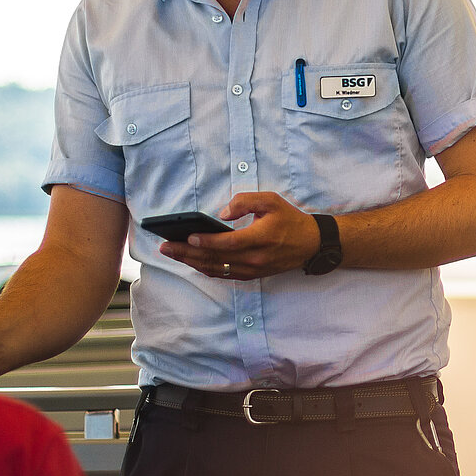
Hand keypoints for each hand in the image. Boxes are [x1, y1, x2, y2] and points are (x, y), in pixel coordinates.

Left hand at [160, 192, 320, 280]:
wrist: (311, 244)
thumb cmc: (290, 219)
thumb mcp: (271, 200)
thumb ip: (246, 201)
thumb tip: (222, 213)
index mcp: (260, 238)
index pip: (227, 243)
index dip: (205, 241)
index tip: (186, 237)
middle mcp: (255, 258)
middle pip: (215, 259)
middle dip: (187, 253)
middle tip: (165, 247)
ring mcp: (253, 270)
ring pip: (217, 269)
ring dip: (192, 263)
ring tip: (172, 254)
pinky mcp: (252, 275)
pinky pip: (224, 274)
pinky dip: (206, 269)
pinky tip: (192, 262)